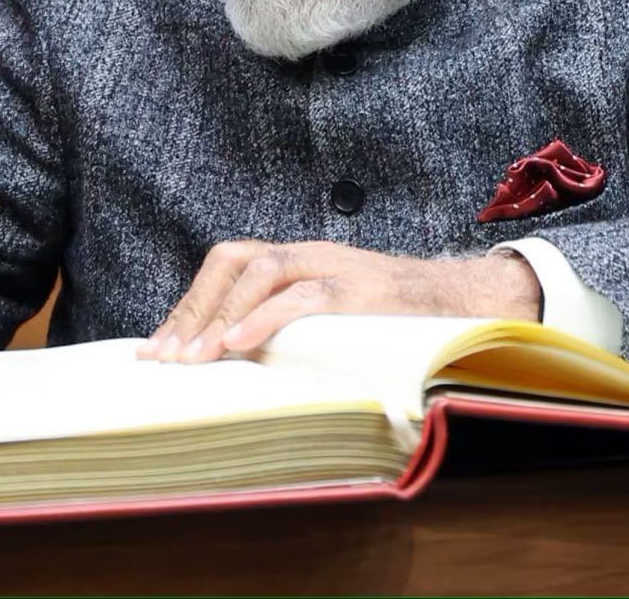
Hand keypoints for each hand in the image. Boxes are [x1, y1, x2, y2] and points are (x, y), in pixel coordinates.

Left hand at [142, 242, 541, 363]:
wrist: (471, 303)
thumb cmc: (398, 320)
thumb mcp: (337, 320)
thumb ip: (296, 331)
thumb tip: (245, 373)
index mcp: (298, 261)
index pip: (227, 268)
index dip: (189, 305)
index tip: (158, 347)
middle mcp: (309, 255)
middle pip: (231, 260)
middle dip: (193, 308)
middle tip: (164, 358)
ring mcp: (335, 267)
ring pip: (260, 271)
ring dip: (220, 314)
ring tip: (194, 358)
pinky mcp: (361, 290)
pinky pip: (304, 295)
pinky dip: (265, 317)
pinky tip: (239, 343)